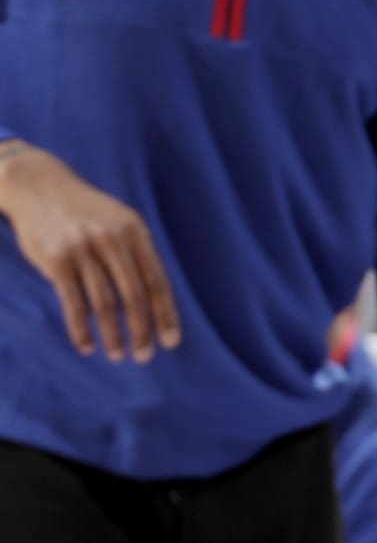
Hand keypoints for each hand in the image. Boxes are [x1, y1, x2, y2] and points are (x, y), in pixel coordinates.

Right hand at [0, 142, 180, 361]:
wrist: (39, 185)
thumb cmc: (86, 213)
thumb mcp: (119, 222)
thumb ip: (138, 255)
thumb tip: (158, 304)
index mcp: (134, 232)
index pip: (157, 281)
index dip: (166, 315)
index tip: (171, 342)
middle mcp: (111, 239)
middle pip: (134, 296)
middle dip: (142, 331)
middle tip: (144, 356)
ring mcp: (83, 248)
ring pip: (104, 304)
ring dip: (113, 336)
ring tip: (117, 356)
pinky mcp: (57, 259)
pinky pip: (73, 303)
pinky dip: (80, 329)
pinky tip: (86, 346)